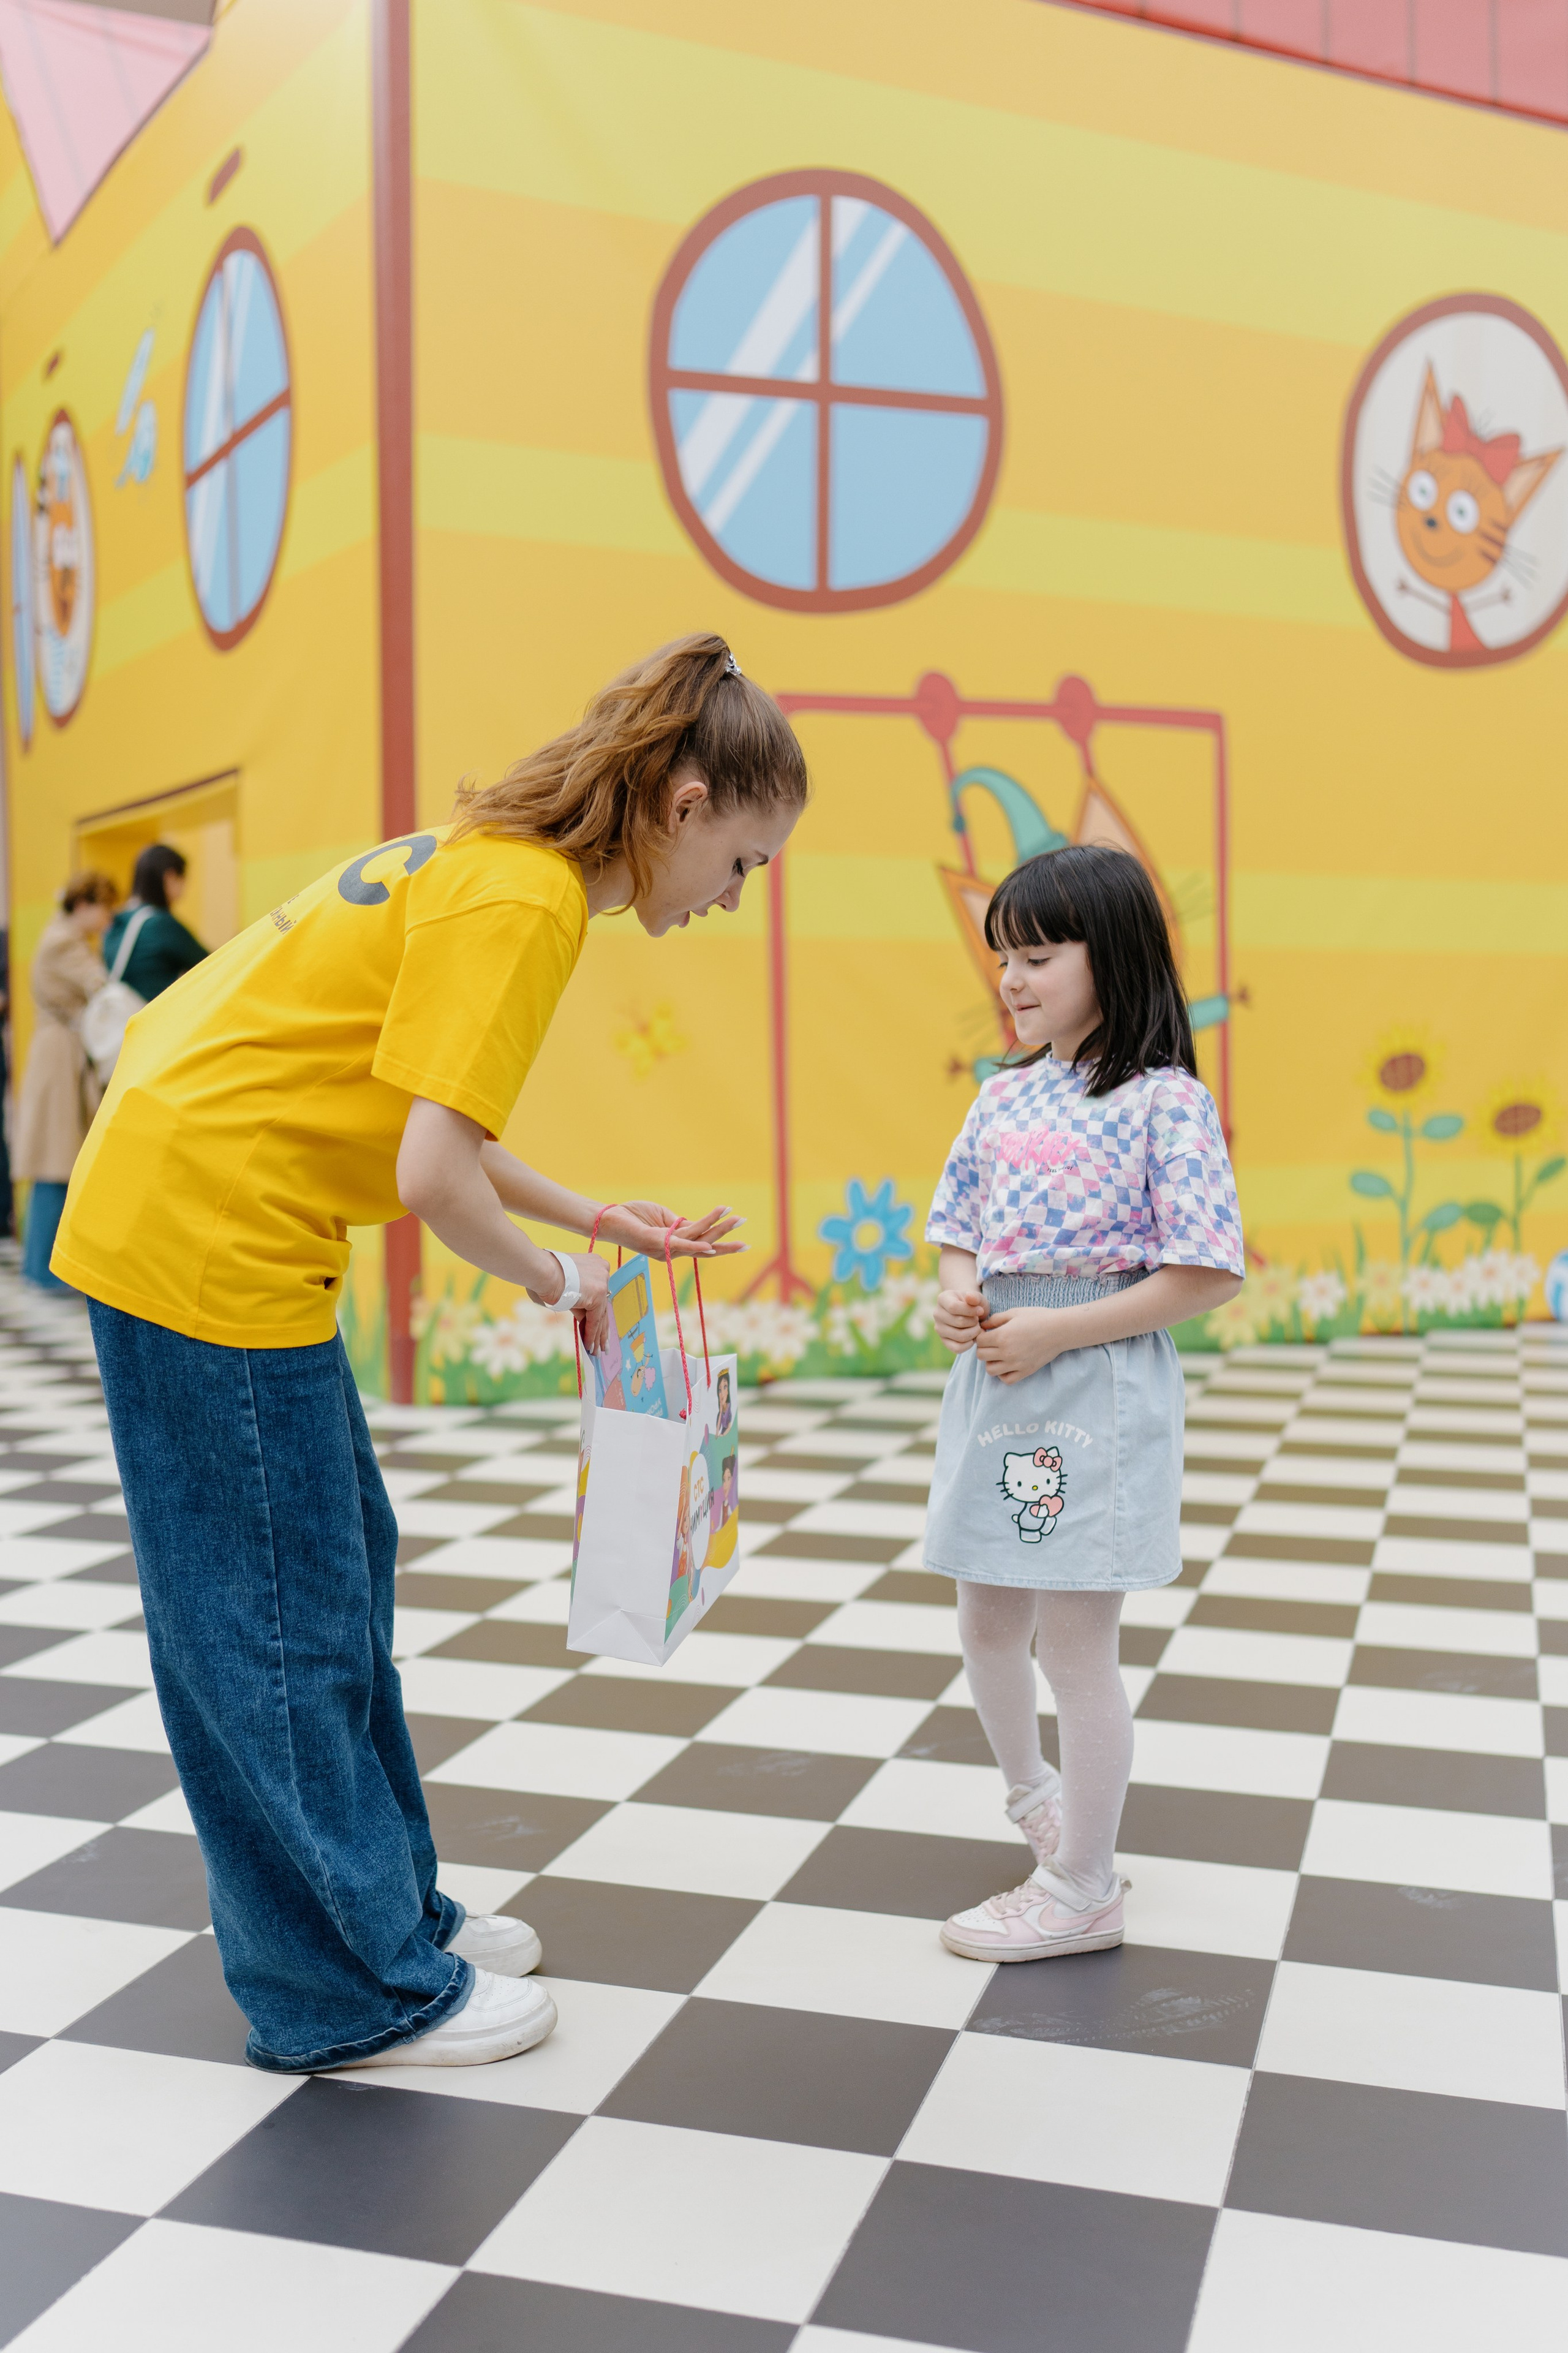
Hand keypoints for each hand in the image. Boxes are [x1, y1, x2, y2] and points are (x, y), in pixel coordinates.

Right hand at [526, 1251, 610, 1351]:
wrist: (543, 1271)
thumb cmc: (546, 1275)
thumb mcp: (567, 1285)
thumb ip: (579, 1300)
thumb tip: (584, 1320)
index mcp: (596, 1264)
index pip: (599, 1294)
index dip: (598, 1312)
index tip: (600, 1326)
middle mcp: (603, 1270)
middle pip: (603, 1306)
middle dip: (603, 1328)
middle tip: (604, 1344)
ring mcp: (602, 1282)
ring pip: (600, 1315)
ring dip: (598, 1336)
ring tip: (597, 1351)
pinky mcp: (598, 1294)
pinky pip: (595, 1320)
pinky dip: (591, 1334)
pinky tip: (590, 1346)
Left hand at [606, 1201, 745, 1257]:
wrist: (609, 1218)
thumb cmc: (633, 1215)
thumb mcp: (662, 1216)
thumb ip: (680, 1223)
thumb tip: (696, 1224)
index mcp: (674, 1245)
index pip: (703, 1244)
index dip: (721, 1240)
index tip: (742, 1240)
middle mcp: (671, 1251)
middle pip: (705, 1248)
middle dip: (727, 1245)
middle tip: (748, 1244)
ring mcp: (665, 1248)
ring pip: (698, 1240)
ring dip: (718, 1229)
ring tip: (736, 1219)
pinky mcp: (656, 1242)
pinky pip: (680, 1242)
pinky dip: (697, 1243)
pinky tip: (711, 1243)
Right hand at [934, 1286, 986, 1351]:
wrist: (970, 1313)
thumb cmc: (973, 1304)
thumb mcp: (977, 1298)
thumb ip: (975, 1297)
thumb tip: (969, 1297)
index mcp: (943, 1299)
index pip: (954, 1307)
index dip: (970, 1311)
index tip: (981, 1311)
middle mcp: (937, 1314)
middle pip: (958, 1322)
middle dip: (974, 1322)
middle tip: (978, 1320)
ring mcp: (939, 1329)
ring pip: (959, 1336)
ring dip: (973, 1333)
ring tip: (976, 1327)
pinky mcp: (944, 1341)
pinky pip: (957, 1348)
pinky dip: (969, 1344)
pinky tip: (973, 1337)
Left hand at [974, 1306, 1068, 1384]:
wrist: (1059, 1329)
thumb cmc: (1037, 1317)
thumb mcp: (1014, 1313)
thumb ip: (995, 1319)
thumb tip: (983, 1326)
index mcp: (1002, 1336)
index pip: (979, 1341)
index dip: (981, 1335)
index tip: (987, 1333)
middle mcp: (1007, 1352)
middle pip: (981, 1355)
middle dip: (984, 1348)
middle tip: (992, 1343)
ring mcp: (1016, 1364)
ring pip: (990, 1370)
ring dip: (991, 1362)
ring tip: (999, 1354)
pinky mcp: (1025, 1371)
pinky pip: (1006, 1379)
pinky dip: (1003, 1374)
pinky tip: (1007, 1364)